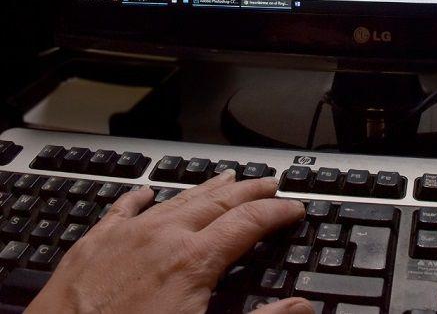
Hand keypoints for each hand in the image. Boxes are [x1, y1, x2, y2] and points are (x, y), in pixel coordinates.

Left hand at [25, 170, 313, 313]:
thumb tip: (301, 307)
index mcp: (194, 261)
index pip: (249, 222)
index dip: (278, 212)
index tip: (295, 208)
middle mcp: (163, 237)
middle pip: (218, 201)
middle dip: (250, 190)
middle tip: (272, 183)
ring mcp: (125, 236)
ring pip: (176, 199)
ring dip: (206, 188)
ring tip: (227, 178)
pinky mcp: (92, 245)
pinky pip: (122, 209)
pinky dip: (140, 197)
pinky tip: (147, 192)